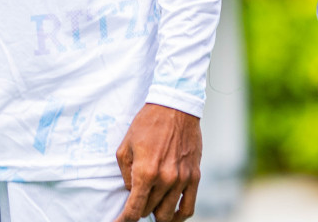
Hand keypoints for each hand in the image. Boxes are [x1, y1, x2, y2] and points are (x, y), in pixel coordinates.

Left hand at [113, 103, 201, 221]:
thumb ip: (125, 174)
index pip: (134, 210)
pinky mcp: (194, 176)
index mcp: (145, 172)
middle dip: (140, 209)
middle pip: (149, 211)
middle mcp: (165, 179)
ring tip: (152, 205)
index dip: (124, 220)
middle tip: (136, 201)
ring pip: (167, 214)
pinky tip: (171, 215)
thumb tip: (132, 192)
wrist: (174, 107)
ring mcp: (181, 179)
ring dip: (157, 213)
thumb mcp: (125, 146)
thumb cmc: (147, 124)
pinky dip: (178, 216)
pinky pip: (188, 208)